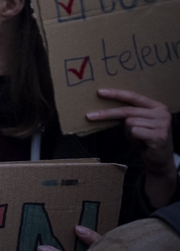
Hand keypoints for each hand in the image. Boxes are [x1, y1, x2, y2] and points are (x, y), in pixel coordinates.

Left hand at [88, 89, 176, 205]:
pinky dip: (135, 139)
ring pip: (130, 122)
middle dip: (107, 114)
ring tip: (140, 138)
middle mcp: (162, 113)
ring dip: (130, 133)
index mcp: (157, 106)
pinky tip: (143, 143)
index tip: (99, 92)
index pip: (133, 97)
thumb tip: (105, 107)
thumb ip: (128, 113)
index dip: (116, 94)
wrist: (160, 158)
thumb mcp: (137, 122)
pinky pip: (135, 132)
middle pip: (127, 110)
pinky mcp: (159, 136)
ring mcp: (162, 124)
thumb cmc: (145, 138)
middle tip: (89, 116)